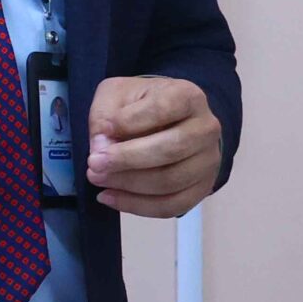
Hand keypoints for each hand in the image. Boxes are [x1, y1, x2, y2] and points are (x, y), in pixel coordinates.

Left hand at [84, 76, 221, 216]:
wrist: (169, 120)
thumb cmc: (139, 105)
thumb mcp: (116, 95)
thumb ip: (105, 115)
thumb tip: (101, 147)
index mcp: (188, 96)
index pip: (162, 109)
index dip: (129, 122)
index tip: (102, 130)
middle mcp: (206, 128)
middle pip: (169, 150)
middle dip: (126, 160)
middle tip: (93, 164)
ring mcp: (209, 161)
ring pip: (170, 182)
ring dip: (128, 185)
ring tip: (97, 179)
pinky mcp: (202, 188)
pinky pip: (172, 206)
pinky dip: (138, 206)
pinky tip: (110, 197)